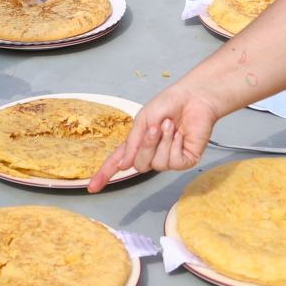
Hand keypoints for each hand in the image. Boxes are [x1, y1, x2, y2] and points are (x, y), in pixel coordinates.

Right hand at [86, 82, 220, 191]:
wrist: (193, 97)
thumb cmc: (168, 104)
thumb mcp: (143, 120)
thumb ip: (132, 143)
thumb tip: (122, 165)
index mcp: (138, 143)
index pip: (118, 162)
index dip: (104, 175)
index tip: (92, 188)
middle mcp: (152, 154)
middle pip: (139, 165)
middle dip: (146, 145)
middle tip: (155, 126)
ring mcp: (168, 159)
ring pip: (157, 164)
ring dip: (163, 141)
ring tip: (171, 124)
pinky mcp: (185, 161)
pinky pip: (173, 162)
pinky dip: (175, 144)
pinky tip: (181, 134)